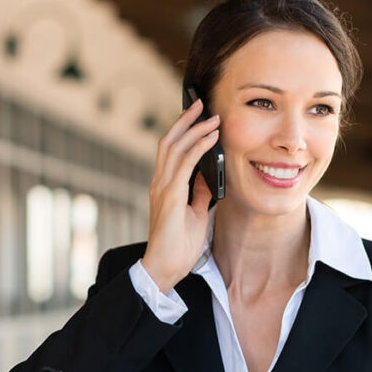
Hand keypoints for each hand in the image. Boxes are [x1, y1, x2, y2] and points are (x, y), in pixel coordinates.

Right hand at [141, 98, 219, 292]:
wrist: (165, 268)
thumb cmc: (178, 246)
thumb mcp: (196, 214)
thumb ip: (199, 194)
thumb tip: (209, 176)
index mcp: (164, 186)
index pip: (171, 150)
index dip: (183, 130)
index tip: (197, 116)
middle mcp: (159, 183)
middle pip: (170, 141)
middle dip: (186, 120)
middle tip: (201, 103)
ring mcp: (162, 188)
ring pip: (175, 147)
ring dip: (195, 129)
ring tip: (212, 116)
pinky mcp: (170, 196)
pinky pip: (186, 163)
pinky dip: (199, 147)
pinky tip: (212, 138)